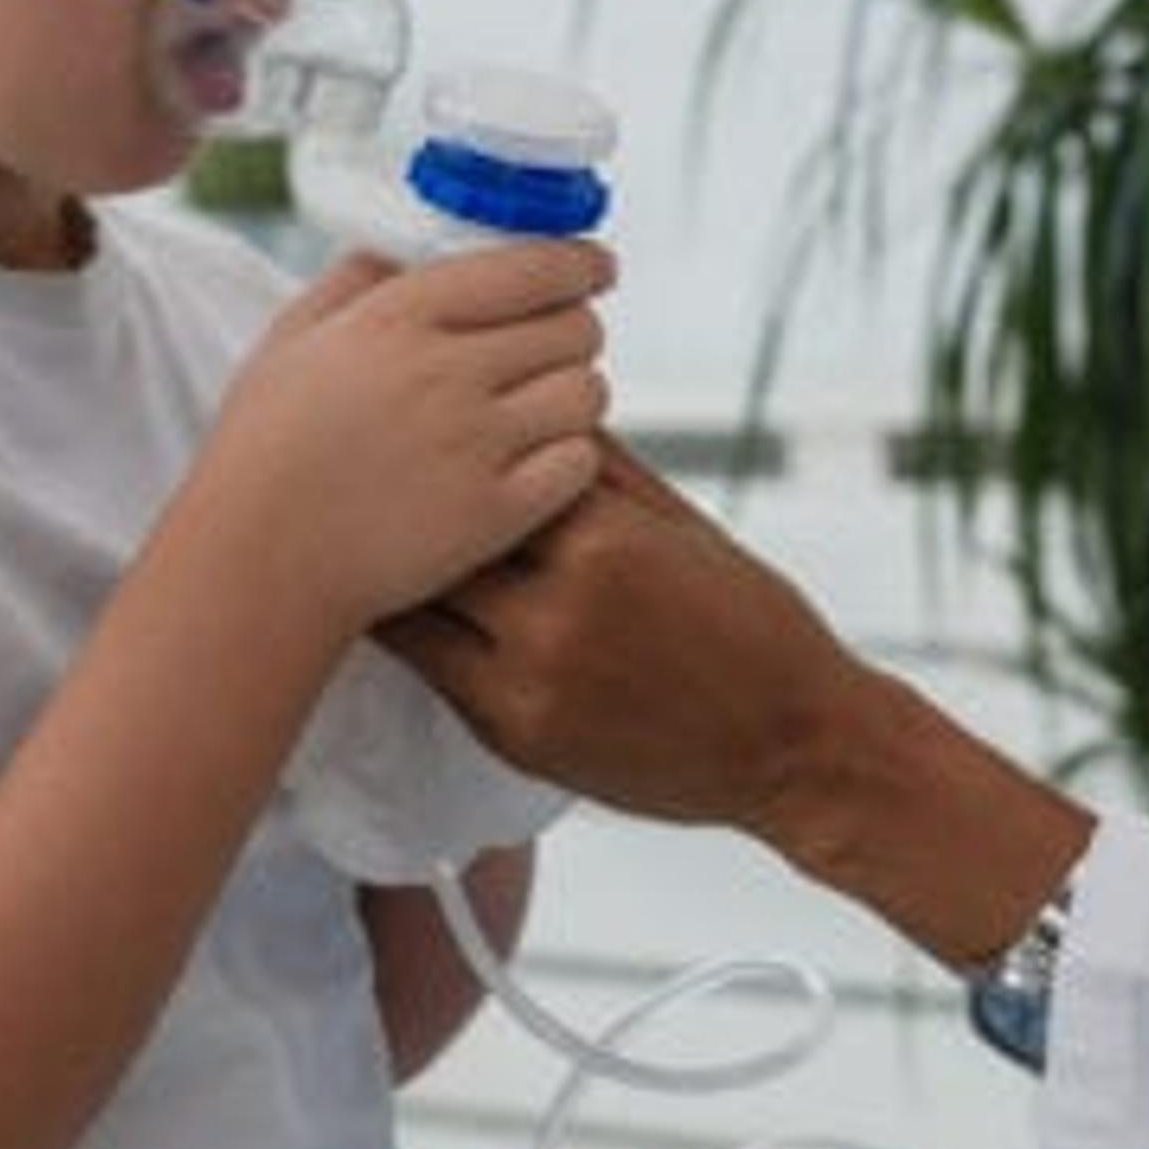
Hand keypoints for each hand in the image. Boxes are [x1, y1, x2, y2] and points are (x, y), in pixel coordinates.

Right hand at [168, 242, 611, 630]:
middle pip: (573, 327)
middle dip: (574, 333)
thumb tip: (397, 256)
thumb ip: (349, 286)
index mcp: (395, 318)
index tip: (595, 269)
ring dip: (575, 398)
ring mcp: (474, 444)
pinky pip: (579, 464)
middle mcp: (444, 372)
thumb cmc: (262, 456)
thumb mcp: (289, 343)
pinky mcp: (495, 513)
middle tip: (558, 351)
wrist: (255, 566)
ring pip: (586, 393)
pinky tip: (539, 467)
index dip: (579, 263)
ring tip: (544, 414)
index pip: (529, 267)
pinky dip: (570, 462)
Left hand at [377, 438, 876, 832]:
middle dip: (401, 500)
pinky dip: (412, 631)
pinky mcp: (517, 733)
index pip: (488, 465)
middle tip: (352, 472)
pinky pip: (434, 669)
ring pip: (422, 600)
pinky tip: (390, 605)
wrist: (796, 742)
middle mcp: (561, 602)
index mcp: (604, 533)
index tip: (401, 419)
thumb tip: (525, 406)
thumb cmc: (747, 622)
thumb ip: (596, 469)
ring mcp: (533, 675)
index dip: (441, 443)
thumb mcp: (680, 524)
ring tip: (354, 533)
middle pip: (441, 530)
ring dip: (390, 567)